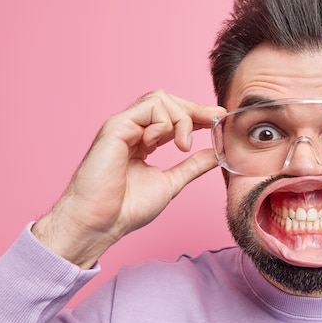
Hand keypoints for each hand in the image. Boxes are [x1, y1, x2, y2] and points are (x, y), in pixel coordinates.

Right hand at [33, 91, 225, 267]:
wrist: (102, 223)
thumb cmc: (127, 208)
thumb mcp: (171, 182)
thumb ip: (193, 166)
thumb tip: (216, 153)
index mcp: (143, 141)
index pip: (172, 116)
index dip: (197, 114)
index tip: (219, 118)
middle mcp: (132, 129)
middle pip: (167, 100)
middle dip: (195, 108)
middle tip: (214, 121)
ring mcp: (123, 126)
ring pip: (159, 99)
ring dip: (181, 119)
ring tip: (183, 147)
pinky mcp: (116, 127)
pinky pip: (149, 108)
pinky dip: (164, 123)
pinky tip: (162, 144)